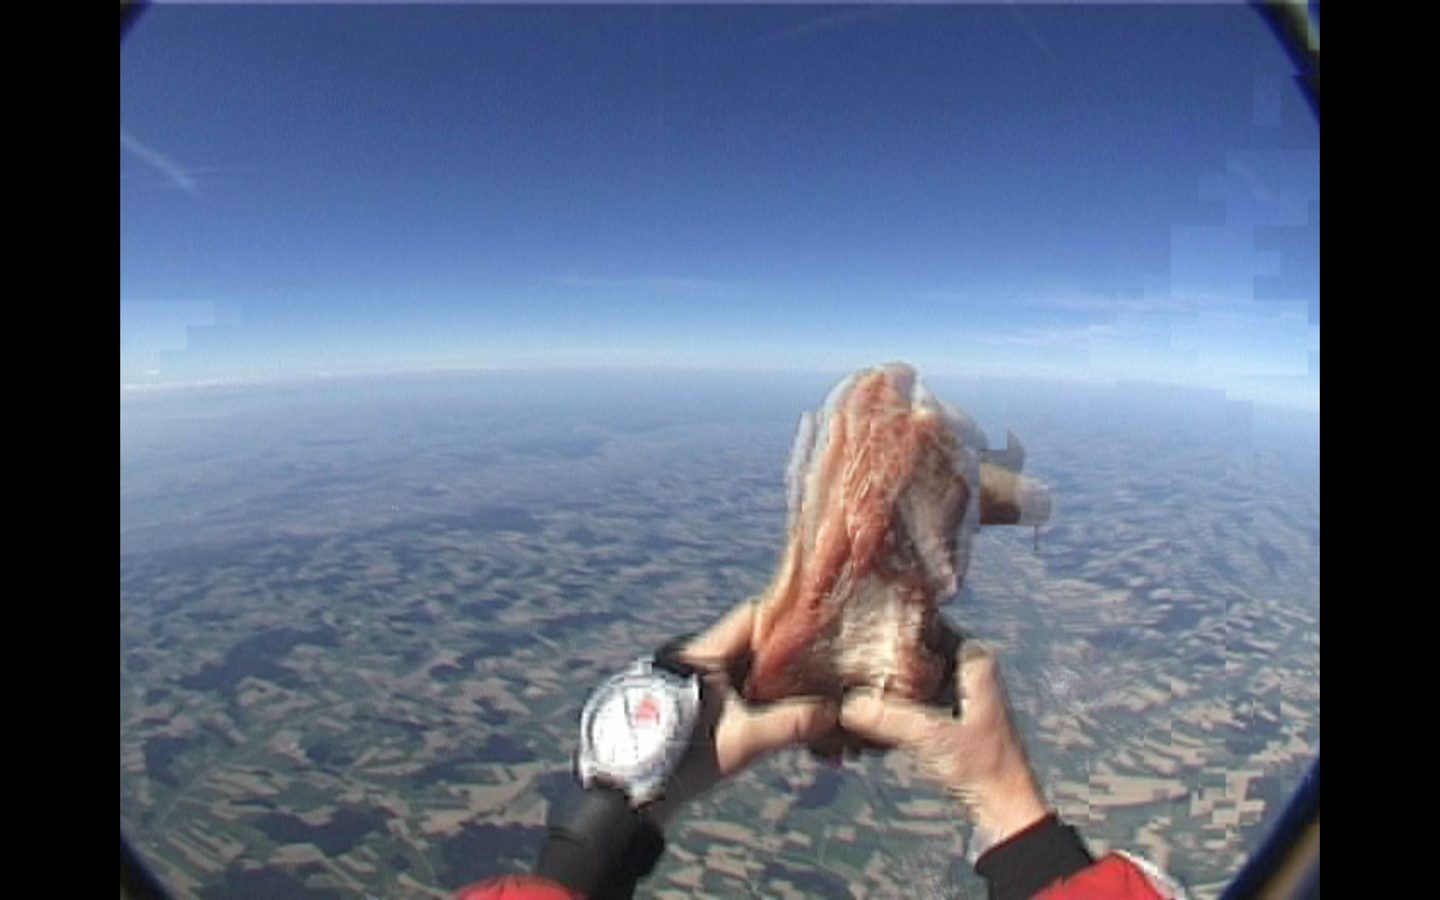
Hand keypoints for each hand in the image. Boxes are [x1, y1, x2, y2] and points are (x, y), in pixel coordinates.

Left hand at [644, 600, 838, 825]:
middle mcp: (701, 657)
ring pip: (755, 668)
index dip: (789, 619)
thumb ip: (788, 724)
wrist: (634, 792)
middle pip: (759, 643)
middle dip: (795, 656)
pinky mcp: (705, 702)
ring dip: (784, 682)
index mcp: (702, 652)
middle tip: (831, 668)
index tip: (823, 630)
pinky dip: (770, 700)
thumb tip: (833, 714)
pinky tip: (796, 719)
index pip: (753, 616)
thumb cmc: (678, 759)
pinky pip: (746, 690)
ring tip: (820, 697)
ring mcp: (703, 680)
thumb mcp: (739, 742)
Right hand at [838, 639, 1048, 851]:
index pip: (926, 623)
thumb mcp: (932, 738)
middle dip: (883, 650)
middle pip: (915, 646)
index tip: (859, 625)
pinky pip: (911, 693)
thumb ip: (890, 718)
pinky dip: (891, 698)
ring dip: (884, 676)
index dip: (893, 623)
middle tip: (845, 650)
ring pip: (910, 670)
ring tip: (847, 675)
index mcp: (974, 659)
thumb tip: (846, 705)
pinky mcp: (946, 712)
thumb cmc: (983, 767)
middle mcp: (966, 667)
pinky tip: (864, 705)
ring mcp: (955, 690)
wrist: (1003, 806)